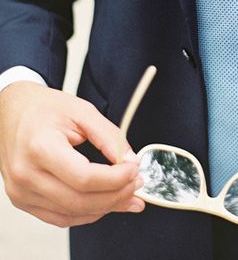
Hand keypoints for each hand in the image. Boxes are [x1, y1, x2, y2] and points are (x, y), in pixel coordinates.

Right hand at [0, 82, 144, 226]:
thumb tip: (130, 160)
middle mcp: (26, 174)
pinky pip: (59, 217)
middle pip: (79, 200)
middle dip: (116, 195)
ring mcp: (21, 192)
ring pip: (71, 213)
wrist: (12, 111)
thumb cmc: (45, 108)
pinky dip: (85, 213)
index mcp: (40, 147)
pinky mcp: (22, 201)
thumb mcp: (82, 111)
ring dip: (104, 208)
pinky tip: (104, 202)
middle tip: (137, 185)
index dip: (116, 178)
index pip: (84, 177)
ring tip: (127, 196)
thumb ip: (109, 136)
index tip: (135, 169)